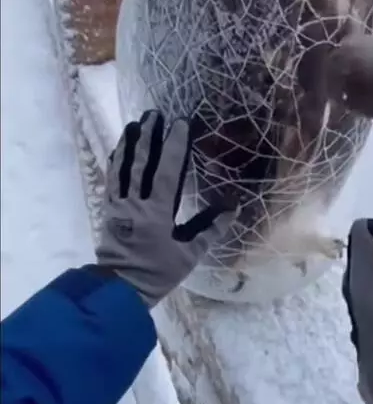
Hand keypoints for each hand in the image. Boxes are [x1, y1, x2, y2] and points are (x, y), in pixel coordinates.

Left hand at [96, 111, 233, 306]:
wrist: (119, 290)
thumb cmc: (157, 273)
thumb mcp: (189, 254)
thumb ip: (210, 228)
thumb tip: (234, 207)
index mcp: (156, 212)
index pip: (166, 172)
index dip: (174, 146)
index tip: (180, 123)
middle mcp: (134, 203)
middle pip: (140, 164)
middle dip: (148, 137)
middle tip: (154, 114)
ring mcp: (118, 205)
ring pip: (122, 168)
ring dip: (129, 144)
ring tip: (134, 123)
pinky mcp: (108, 210)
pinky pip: (110, 181)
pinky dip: (115, 163)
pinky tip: (118, 149)